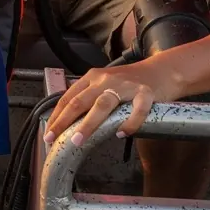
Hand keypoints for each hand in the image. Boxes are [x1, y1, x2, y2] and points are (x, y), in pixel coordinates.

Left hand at [42, 61, 183, 145]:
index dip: (57, 115)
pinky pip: (136, 110)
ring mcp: (125, 85)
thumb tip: (70, 121)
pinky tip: (122, 133)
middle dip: (64, 121)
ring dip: (88, 124)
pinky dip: (129, 123)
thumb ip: (90, 98)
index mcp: (92, 77)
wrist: (162, 70)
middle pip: (80, 101)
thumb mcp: (104, 84)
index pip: (69, 97)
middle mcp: (105, 79)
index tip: (47, 132)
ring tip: (78, 139)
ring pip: (102, 105)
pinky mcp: (146, 93)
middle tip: (54, 137)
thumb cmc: (130, 81)